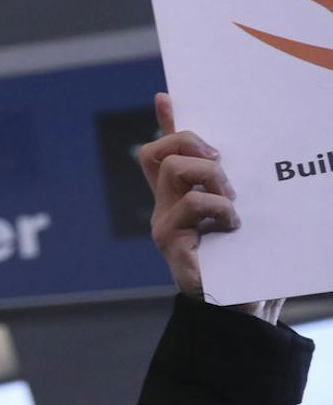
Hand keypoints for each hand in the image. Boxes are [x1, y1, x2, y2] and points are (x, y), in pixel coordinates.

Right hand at [137, 92, 237, 298]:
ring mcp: (164, 226)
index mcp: (179, 199)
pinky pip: (191, 205)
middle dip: (191, 145)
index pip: (160, 152)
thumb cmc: (245, 260)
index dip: (164, 123)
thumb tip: (229, 154)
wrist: (245, 307)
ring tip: (232, 200)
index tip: (167, 97)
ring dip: (211, 177)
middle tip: (221, 163)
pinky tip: (234, 226)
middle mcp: (164, 208)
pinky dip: (219, 208)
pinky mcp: (171, 244)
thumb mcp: (240, 212)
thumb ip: (229, 183)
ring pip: (174, 171)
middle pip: (158, 152)